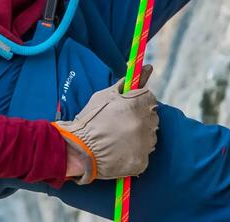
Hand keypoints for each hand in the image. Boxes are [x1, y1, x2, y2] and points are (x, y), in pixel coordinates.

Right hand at [53, 68, 159, 183]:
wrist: (77, 150)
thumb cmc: (89, 120)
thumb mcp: (105, 96)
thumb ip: (127, 83)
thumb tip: (146, 68)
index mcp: (136, 105)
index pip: (151, 99)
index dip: (140, 102)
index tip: (130, 107)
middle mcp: (143, 124)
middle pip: (152, 117)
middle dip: (141, 118)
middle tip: (122, 124)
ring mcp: (144, 145)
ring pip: (150, 136)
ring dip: (140, 136)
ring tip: (119, 139)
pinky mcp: (141, 162)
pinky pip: (145, 153)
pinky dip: (135, 153)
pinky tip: (120, 151)